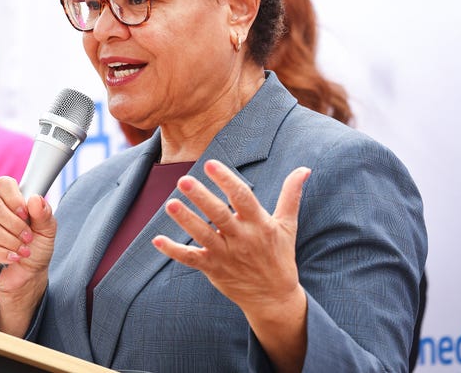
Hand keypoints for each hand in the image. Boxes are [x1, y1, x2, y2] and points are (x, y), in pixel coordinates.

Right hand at [0, 175, 56, 334]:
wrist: (29, 275)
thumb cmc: (36, 248)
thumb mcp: (47, 231)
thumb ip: (44, 214)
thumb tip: (35, 199)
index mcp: (8, 202)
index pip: (3, 184)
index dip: (14, 197)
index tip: (26, 213)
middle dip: (14, 224)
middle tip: (28, 237)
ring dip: (10, 240)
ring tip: (23, 251)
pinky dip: (0, 253)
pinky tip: (13, 258)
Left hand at [151, 160, 309, 370]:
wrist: (274, 297)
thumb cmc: (279, 255)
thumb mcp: (287, 225)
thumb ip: (291, 195)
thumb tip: (304, 169)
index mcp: (259, 225)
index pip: (242, 198)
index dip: (226, 180)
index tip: (211, 164)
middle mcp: (241, 239)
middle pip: (219, 215)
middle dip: (201, 198)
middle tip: (184, 180)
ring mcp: (226, 255)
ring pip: (203, 235)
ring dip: (186, 220)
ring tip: (170, 204)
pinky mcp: (213, 269)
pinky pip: (191, 259)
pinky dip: (173, 251)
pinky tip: (157, 240)